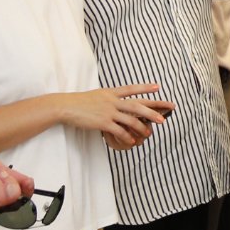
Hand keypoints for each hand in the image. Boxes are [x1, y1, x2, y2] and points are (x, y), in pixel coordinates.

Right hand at [54, 84, 171, 148]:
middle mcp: (112, 101)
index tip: (158, 87)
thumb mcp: (97, 95)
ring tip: (149, 134)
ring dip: (141, 128)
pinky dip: (127, 136)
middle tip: (163, 118)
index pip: (132, 89)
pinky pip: (119, 131)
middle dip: (152, 112)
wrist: (66, 106)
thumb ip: (110, 98)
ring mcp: (108, 111)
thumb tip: (119, 101)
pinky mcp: (102, 122)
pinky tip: (132, 142)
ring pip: (130, 120)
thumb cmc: (80, 102)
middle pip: (137, 106)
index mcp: (111, 92)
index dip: (145, 88)